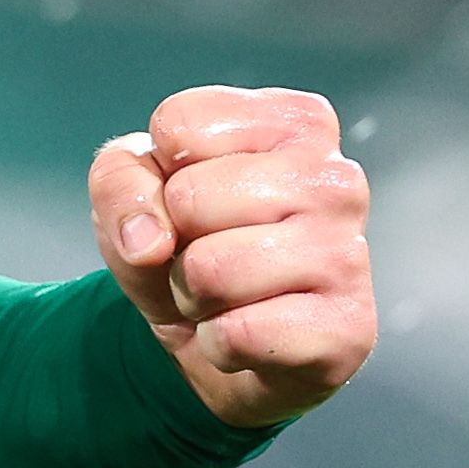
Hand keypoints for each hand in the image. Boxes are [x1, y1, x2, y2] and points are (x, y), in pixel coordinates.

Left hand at [89, 86, 374, 429]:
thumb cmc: (183, 241)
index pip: (179, 126)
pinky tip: (249, 330)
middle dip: (175, 239)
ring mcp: (350, 254)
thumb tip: (150, 242)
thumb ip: (118, 184)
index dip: (157, 173)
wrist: (213, 335)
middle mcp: (337, 179)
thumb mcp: (129, 191)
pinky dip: (218, 343)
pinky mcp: (348, 328)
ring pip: (211, 270)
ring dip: (193, 294)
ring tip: (225, 292)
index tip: (188, 197)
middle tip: (206, 253)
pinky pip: (236, 335)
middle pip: (190, 198)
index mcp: (295, 123)